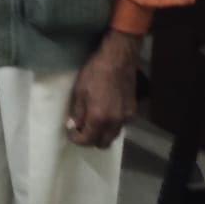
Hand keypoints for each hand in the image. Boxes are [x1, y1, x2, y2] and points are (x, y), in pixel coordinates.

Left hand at [67, 29, 139, 147]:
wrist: (117, 60)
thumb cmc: (94, 73)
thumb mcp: (79, 91)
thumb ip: (77, 112)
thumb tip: (73, 126)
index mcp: (99, 117)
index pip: (88, 139)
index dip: (77, 140)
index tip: (71, 134)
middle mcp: (115, 122)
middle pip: (103, 143)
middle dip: (91, 140)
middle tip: (81, 130)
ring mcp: (126, 118)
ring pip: (113, 135)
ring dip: (102, 134)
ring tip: (92, 123)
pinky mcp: (133, 111)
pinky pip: (121, 125)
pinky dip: (111, 125)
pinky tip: (105, 114)